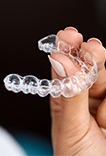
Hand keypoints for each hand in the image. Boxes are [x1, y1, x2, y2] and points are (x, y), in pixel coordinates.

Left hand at [50, 27, 105, 155]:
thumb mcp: (72, 126)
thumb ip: (70, 93)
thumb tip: (59, 59)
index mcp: (64, 97)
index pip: (63, 66)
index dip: (66, 48)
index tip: (69, 34)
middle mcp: (84, 97)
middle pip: (88, 67)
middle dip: (90, 56)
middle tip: (92, 48)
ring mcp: (104, 104)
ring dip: (102, 84)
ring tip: (101, 118)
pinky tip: (105, 123)